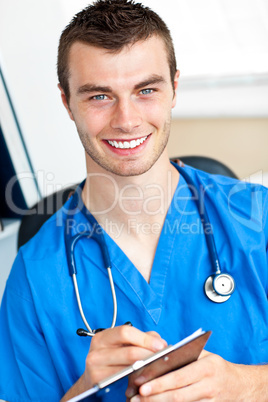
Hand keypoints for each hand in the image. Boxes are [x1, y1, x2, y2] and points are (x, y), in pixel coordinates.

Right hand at [81, 325, 166, 389]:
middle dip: (149, 354)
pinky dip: (138, 379)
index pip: (125, 332)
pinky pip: (124, 381)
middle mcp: (96, 351)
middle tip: (162, 357)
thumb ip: (142, 339)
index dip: (145, 338)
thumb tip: (160, 342)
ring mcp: (96, 369)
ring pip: (129, 368)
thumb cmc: (112, 361)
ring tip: (156, 367)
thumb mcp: (123, 345)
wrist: (94, 381)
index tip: (160, 345)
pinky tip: (144, 378)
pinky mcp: (99, 383)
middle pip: (129, 351)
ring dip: (146, 368)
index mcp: (102, 337)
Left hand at [127, 350, 264, 400]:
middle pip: (177, 395)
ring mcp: (210, 401)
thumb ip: (182, 352)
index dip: (160, 383)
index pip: (179, 376)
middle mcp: (209, 385)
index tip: (142, 385)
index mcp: (207, 367)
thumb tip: (157, 351)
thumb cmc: (216, 367)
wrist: (240, 385)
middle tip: (136, 398)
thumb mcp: (203, 354)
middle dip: (154, 397)